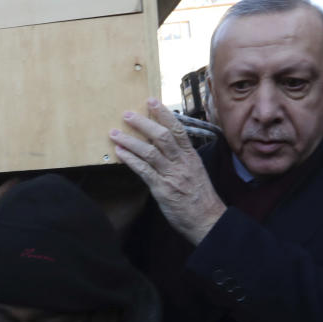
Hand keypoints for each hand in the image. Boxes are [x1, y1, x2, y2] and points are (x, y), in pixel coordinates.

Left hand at [109, 99, 225, 245]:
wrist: (207, 220)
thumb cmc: (200, 197)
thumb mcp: (195, 171)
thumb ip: (180, 158)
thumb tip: (162, 145)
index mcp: (190, 156)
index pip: (178, 129)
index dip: (163, 114)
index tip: (151, 101)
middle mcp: (182, 162)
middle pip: (162, 136)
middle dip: (143, 123)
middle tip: (127, 114)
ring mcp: (172, 175)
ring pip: (150, 152)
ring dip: (130, 141)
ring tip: (115, 133)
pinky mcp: (162, 189)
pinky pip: (144, 171)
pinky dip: (131, 160)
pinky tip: (119, 153)